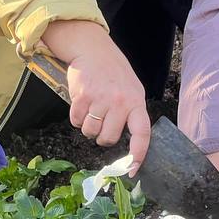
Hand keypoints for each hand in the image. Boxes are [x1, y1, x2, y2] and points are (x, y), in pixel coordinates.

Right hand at [40, 20, 150, 171]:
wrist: (92, 48)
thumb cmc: (114, 71)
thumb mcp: (131, 89)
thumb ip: (131, 112)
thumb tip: (130, 142)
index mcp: (136, 101)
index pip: (142, 133)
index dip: (138, 154)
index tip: (133, 169)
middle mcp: (119, 102)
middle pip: (108, 138)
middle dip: (103, 135)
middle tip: (102, 121)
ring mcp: (100, 99)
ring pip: (90, 132)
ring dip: (88, 126)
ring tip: (92, 108)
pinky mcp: (81, 97)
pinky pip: (76, 122)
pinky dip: (76, 117)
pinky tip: (82, 103)